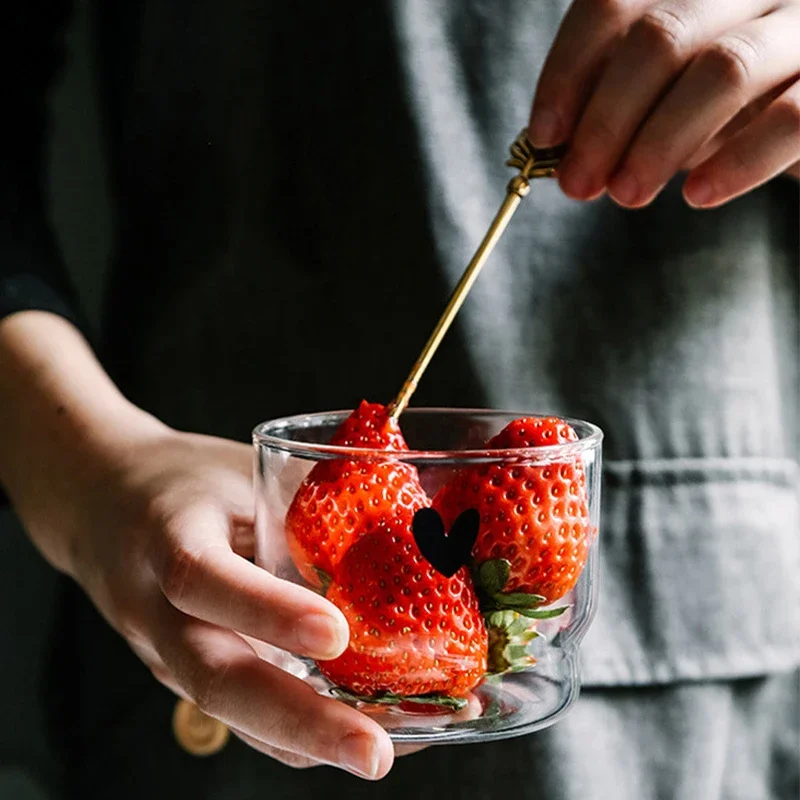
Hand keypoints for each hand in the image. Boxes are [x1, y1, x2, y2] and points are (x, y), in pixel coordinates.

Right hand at [0, 313, 401, 778]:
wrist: (101, 504)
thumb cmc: (182, 481)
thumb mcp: (235, 468)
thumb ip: (303, 496)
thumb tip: (404, 518)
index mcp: (167, 539)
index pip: (203, 581)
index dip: (266, 610)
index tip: (334, 633)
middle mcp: (161, 612)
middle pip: (218, 681)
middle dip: (302, 721)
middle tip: (374, 753)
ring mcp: (170, 654)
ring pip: (234, 713)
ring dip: (311, 742)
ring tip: (386, 752)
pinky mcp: (190, 674)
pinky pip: (243, 714)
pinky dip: (300, 734)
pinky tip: (363, 731)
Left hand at [528, 0, 799, 207]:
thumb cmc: (734, 106)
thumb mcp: (668, 98)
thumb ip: (620, 107)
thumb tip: (555, 146)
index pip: (616, 4)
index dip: (569, 72)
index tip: (544, 136)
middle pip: (661, 36)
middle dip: (607, 120)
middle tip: (578, 183)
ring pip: (724, 69)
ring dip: (659, 142)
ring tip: (626, 195)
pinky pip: (792, 117)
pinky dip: (738, 161)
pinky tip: (698, 196)